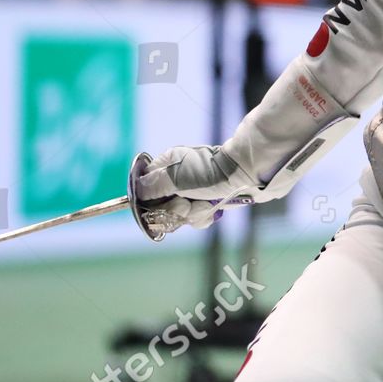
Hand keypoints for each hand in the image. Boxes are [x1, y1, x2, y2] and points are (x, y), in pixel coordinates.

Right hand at [134, 145, 254, 230]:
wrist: (245, 176)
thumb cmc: (209, 173)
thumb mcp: (175, 177)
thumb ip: (153, 185)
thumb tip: (137, 190)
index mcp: (167, 164)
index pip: (145, 186)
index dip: (148, 200)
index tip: (153, 208)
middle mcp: (178, 177)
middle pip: (161, 205)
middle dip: (174, 210)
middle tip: (186, 204)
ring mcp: (193, 190)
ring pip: (178, 215)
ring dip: (191, 213)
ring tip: (204, 204)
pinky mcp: (207, 201)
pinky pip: (195, 217)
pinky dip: (203, 216)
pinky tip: (212, 208)